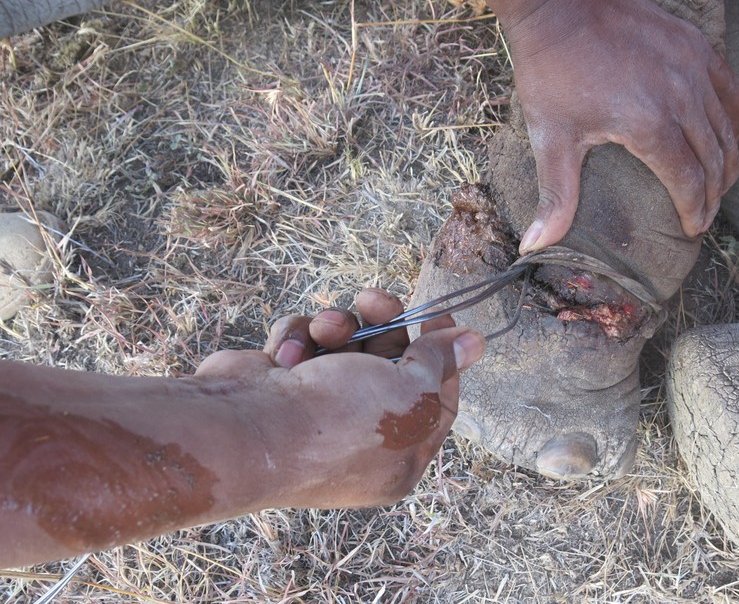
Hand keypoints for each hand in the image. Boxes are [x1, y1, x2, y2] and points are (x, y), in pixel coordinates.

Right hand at [194, 288, 484, 508]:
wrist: (246, 430)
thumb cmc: (339, 418)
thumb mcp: (411, 390)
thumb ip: (441, 363)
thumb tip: (476, 343)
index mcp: (401, 456)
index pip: (437, 398)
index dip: (441, 353)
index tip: (435, 314)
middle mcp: (360, 439)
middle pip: (389, 365)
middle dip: (383, 325)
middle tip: (374, 299)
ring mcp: (316, 414)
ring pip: (343, 347)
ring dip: (336, 327)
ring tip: (325, 328)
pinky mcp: (279, 389)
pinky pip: (302, 347)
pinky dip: (296, 340)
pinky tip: (285, 353)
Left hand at [505, 0, 738, 250]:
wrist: (558, 5)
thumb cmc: (552, 71)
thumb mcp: (550, 138)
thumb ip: (555, 196)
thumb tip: (534, 247)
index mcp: (650, 125)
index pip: (689, 181)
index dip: (696, 210)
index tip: (693, 228)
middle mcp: (682, 97)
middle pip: (715, 158)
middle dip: (714, 193)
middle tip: (706, 213)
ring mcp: (693, 66)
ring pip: (727, 126)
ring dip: (726, 159)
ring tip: (719, 183)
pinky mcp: (695, 44)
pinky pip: (729, 89)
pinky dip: (731, 118)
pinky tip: (725, 134)